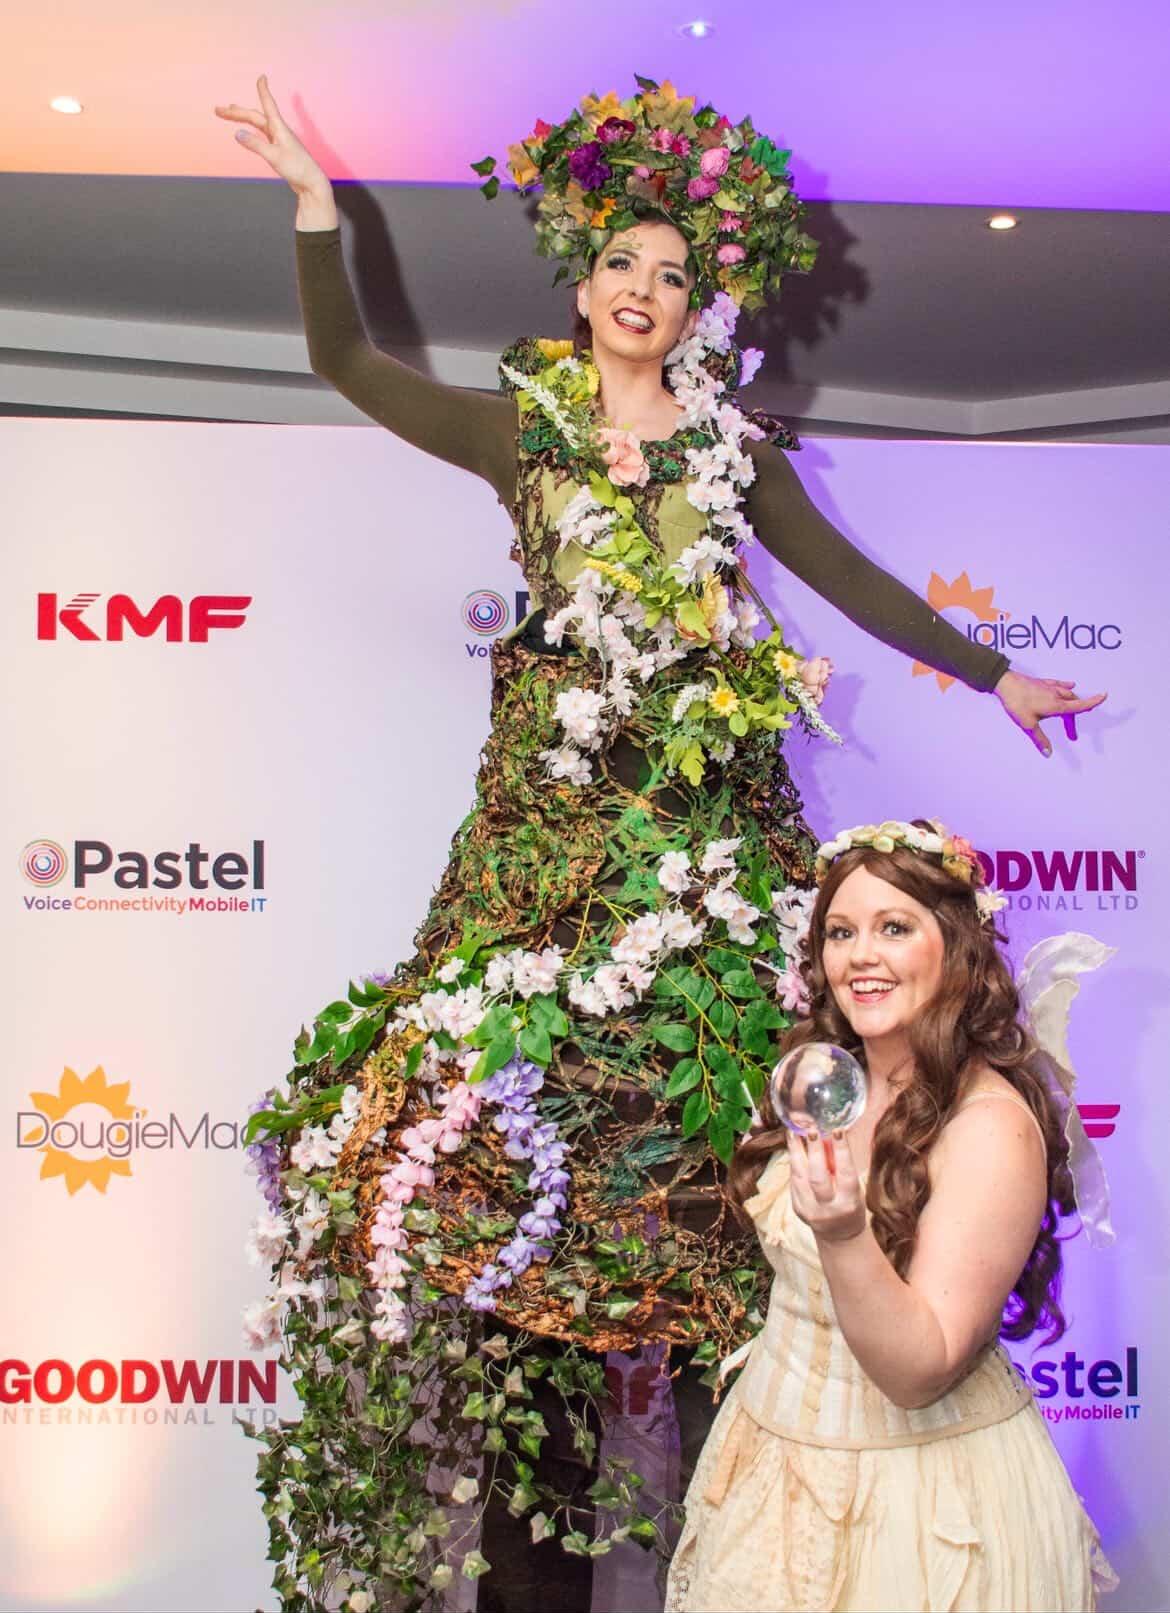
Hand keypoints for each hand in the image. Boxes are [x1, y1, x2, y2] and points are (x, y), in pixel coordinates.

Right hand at [214, 75, 327, 197]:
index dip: (263, 90)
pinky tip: (246, 132)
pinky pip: (261, 134)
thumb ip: (255, 145)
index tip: (262, 77)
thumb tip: (237, 133)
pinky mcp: (279, 149)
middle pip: (255, 116)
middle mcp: (278, 130)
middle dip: (236, 112)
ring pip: (257, 124)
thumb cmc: (297, 169)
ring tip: (228, 113)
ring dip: (242, 118)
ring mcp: (279, 139)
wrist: (311, 184)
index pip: (268, 104)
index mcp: (279, 128)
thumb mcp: (273, 156)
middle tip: (218, 110)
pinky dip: (251, 130)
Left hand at [787, 1131, 866, 1243]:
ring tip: (794, 1131)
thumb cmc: (850, 1204)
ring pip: (799, 1177)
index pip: (845, 1174)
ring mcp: (809, 1209)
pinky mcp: (797, 1208)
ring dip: (796, 1151)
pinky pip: (794, 1181)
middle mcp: (827, 1208)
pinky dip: (794, 1162)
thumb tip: (830, 1135)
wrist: (838, 1234)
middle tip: (811, 1129)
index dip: (841, 1151)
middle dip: (814, 1150)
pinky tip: (793, 1146)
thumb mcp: (854, 1187)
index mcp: (848, 1202)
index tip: (837, 1130)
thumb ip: (841, 1164)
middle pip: (818, 1177)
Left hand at [993, 669, 1105, 757]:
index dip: (1093, 702)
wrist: (1005, 682)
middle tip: (1072, 735)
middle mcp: (1056, 694)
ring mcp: (1049, 687)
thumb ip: (1040, 739)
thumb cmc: (1016, 703)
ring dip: (1073, 703)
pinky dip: (1066, 687)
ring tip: (1073, 713)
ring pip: (1068, 694)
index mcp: (1056, 705)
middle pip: (1073, 705)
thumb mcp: (1028, 724)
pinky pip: (1059, 685)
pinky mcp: (1042, 682)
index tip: (1105, 696)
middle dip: (1074, 720)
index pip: (1079, 705)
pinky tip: (1070, 685)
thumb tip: (1048, 753)